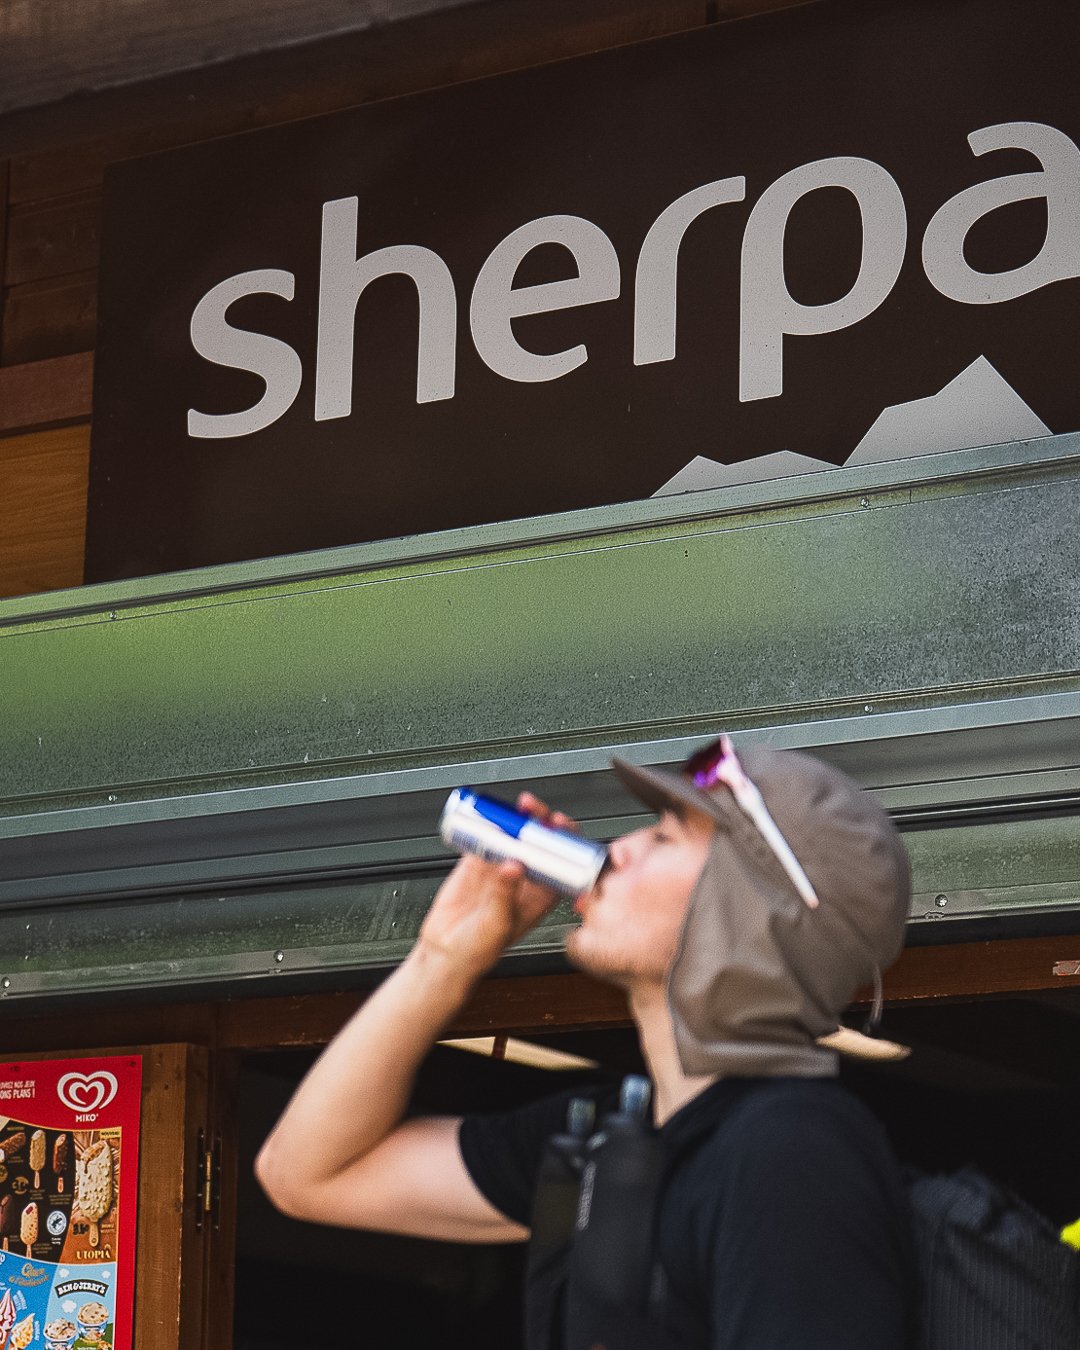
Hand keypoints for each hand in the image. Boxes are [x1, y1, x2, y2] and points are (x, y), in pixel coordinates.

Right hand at [416, 792, 578, 978]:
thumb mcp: (498, 925)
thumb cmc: (480, 949)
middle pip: (539, 841)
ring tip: (510, 809)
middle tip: (531, 809)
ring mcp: (501, 866)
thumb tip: (514, 866)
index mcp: (541, 894)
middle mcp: (525, 877)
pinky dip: (485, 824)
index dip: (564, 840)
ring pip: (513, 834)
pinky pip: (485, 837)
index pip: (561, 861)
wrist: (444, 951)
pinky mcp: (476, 862)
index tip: (559, 825)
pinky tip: (485, 816)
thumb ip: (505, 894)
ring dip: (513, 818)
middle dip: (538, 820)